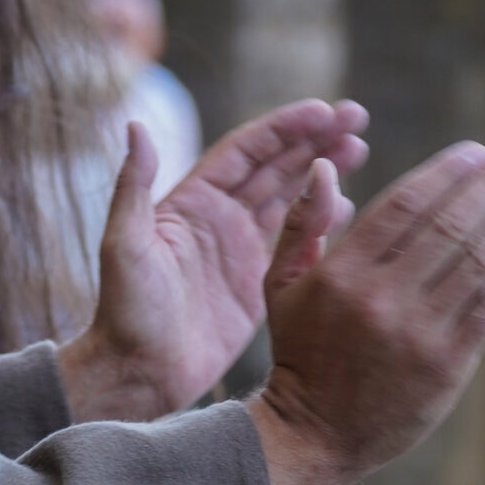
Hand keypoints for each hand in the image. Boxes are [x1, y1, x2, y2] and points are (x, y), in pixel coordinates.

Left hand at [58, 99, 369, 422]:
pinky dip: (323, 220)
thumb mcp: (123, 246)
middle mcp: (219, 217)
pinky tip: (349, 206)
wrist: (138, 374)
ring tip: (361, 149)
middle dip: (315, 139)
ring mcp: (241, 249)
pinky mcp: (258, 282)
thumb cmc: (124, 312)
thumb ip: (132, 187)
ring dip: (323, 170)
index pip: (246, 151)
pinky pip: (297, 242)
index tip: (324, 110)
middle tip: (358, 118)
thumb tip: (134, 126)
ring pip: (291, 197)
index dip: (285, 128)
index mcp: (192, 201)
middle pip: (276, 165)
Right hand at [250, 140, 484, 484]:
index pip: (405, 204)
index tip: (478, 151)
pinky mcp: (447, 365)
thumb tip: (325, 167)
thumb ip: (302, 223)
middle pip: (449, 224)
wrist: (315, 434)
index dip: (447, 172)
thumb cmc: (302, 350)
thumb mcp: (280, 284)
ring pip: (478, 260)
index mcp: (341, 273)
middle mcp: (381, 299)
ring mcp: (417, 333)